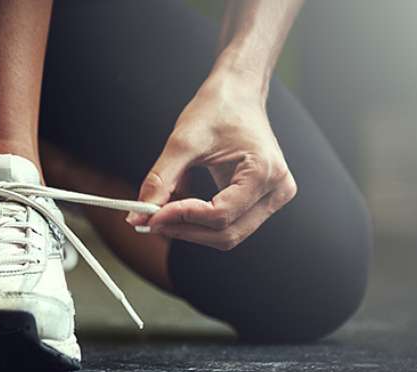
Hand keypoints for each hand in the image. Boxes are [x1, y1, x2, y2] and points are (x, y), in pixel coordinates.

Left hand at [127, 74, 296, 250]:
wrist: (238, 92)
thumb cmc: (218, 108)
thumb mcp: (183, 142)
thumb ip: (161, 180)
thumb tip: (138, 216)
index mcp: (264, 171)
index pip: (220, 215)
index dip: (182, 219)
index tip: (150, 217)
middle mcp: (277, 189)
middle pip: (226, 233)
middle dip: (186, 230)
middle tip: (151, 222)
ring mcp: (273, 197)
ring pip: (228, 234)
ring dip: (192, 229)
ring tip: (163, 213)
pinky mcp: (263, 200)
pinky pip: (231, 223)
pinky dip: (202, 222)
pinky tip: (181, 207)